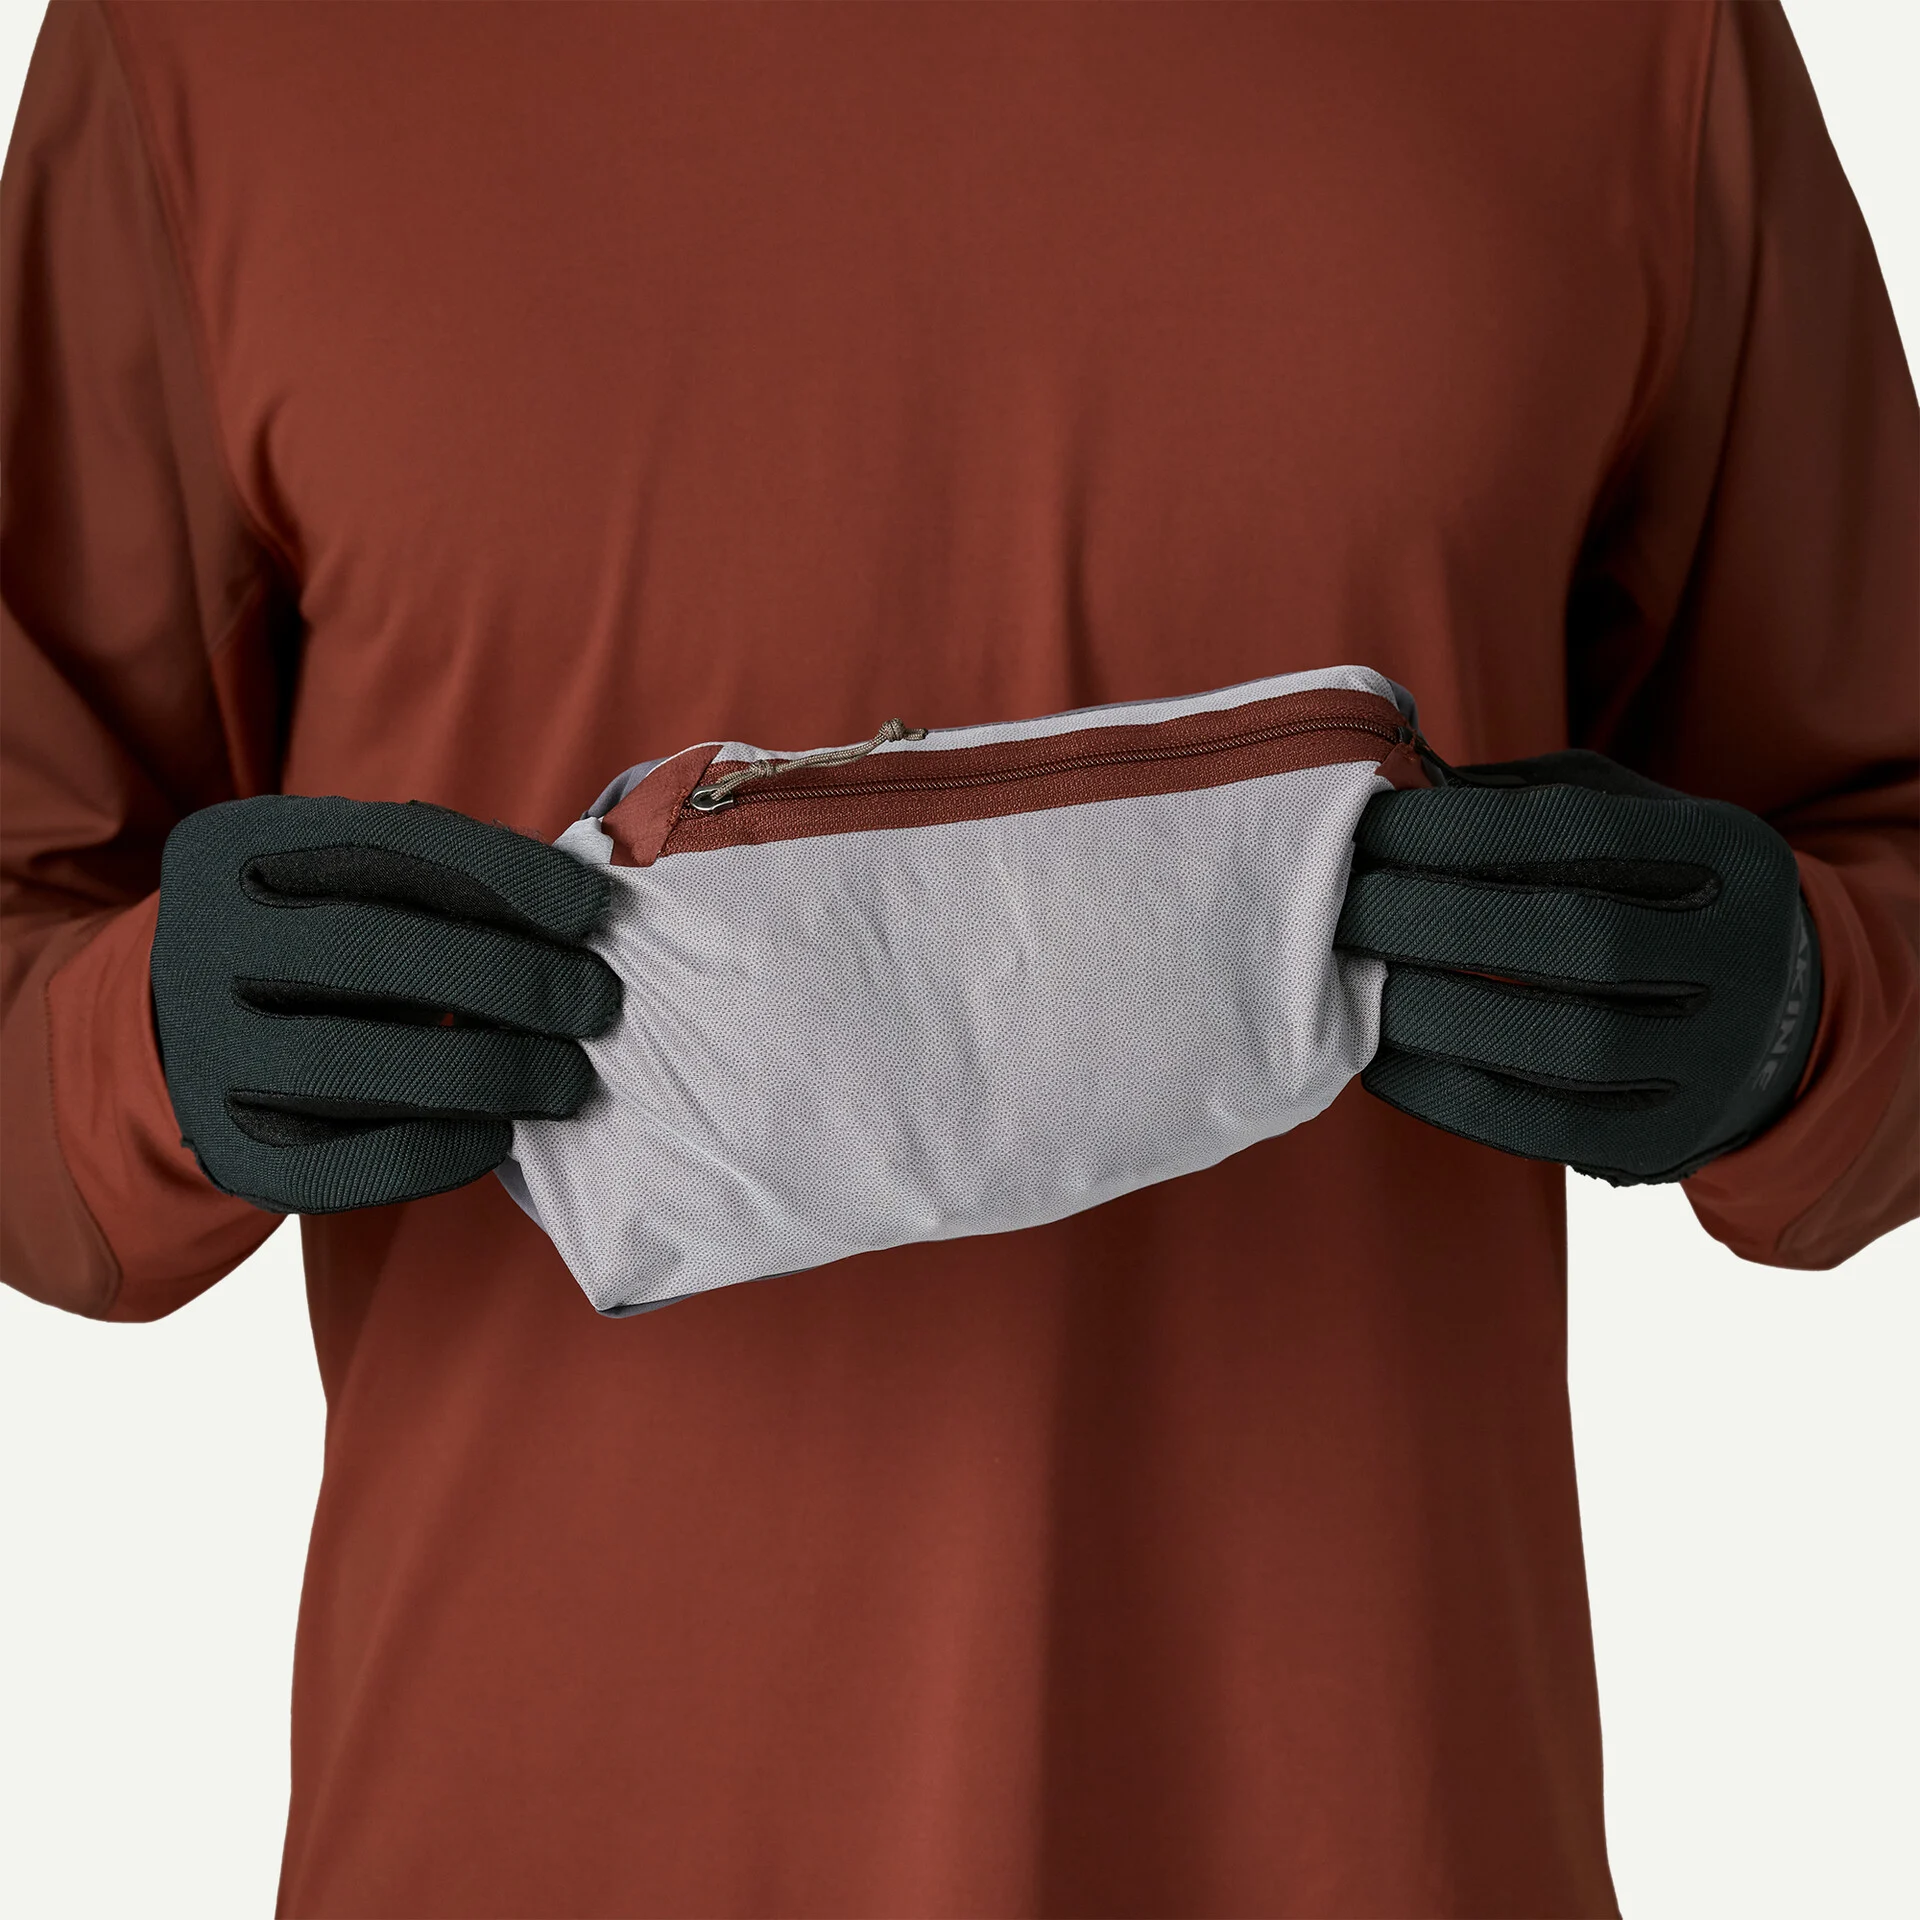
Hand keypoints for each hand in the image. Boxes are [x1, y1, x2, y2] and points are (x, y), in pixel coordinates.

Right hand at [150, 796, 620, 1212]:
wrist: (197, 1028)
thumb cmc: (325, 941)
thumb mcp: (359, 880)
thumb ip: (449, 880)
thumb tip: (592, 907)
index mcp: (239, 847)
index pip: (392, 845)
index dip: (509, 875)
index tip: (596, 911)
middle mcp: (200, 941)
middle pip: (370, 950)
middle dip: (511, 979)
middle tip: (598, 1005)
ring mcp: (203, 1050)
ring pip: (352, 1064)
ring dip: (489, 1072)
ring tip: (569, 1080)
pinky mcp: (227, 1147)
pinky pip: (337, 1164)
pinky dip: (434, 1154)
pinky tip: (498, 1136)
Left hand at [1334, 751, 1819, 1182]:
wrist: (1771, 1023)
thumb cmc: (1652, 896)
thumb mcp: (1625, 820)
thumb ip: (1522, 800)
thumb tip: (1401, 796)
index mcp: (1727, 855)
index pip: (1579, 831)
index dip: (1455, 829)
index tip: (1368, 828)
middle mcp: (1740, 958)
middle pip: (1574, 936)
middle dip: (1432, 918)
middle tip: (1343, 908)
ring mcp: (1710, 1060)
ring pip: (1562, 1042)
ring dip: (1430, 1011)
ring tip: (1353, 980)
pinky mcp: (1660, 1141)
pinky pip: (1539, 1127)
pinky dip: (1442, 1094)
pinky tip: (1382, 1058)